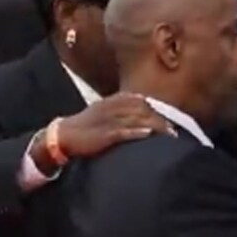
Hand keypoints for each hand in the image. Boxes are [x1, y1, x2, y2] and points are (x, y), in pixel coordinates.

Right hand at [60, 93, 175, 157]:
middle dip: (160, 118)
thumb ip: (121, 110)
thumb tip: (142, 111)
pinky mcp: (103, 135)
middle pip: (142, 110)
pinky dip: (136, 132)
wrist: (62, 136)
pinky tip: (148, 134)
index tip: (169, 116)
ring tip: (170, 133)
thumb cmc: (86, 126)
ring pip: (136, 120)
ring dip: (155, 126)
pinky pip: (122, 132)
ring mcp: (107, 121)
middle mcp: (111, 108)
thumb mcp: (102, 112)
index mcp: (111, 101)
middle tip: (174, 128)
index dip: (155, 108)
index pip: (138, 100)